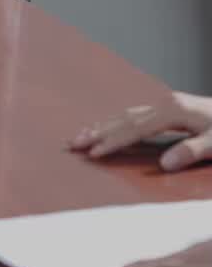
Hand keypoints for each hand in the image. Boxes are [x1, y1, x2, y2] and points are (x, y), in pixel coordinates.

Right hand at [69, 91, 211, 169]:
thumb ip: (192, 151)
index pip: (135, 128)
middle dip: (98, 131)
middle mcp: (166, 103)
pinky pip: (137, 114)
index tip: (94, 153)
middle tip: (74, 143)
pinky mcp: (171, 108)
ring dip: (104, 124)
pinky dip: (119, 121)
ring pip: (128, 113)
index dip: (114, 141)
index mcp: (173, 110)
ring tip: (82, 135)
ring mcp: (167, 103)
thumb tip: (164, 164)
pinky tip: (110, 126)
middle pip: (125, 117)